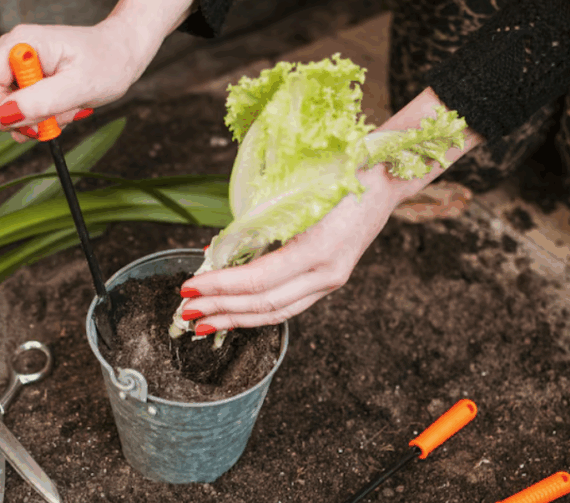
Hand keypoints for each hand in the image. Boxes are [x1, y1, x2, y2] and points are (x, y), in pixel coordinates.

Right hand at [0, 0, 195, 141]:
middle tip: (60, 112)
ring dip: (42, 118)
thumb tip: (5, 116)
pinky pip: (27, 109)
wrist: (124, 53)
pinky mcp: (31, 79)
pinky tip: (66, 106)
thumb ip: (41, 101)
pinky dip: (46, 116)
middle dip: (28, 116)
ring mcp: (21, 67)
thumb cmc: (108, 62)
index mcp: (20, 45)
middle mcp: (14, 52)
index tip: (35, 116)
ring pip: (13, 110)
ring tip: (69, 105)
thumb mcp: (78, 87)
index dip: (0, 110)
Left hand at [178, 87, 484, 334]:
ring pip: (276, 313)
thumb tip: (217, 251)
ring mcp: (329, 281)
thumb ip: (257, 223)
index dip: (220, 287)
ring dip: (235, 319)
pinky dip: (255, 311)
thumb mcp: (295, 192)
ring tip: (203, 323)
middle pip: (264, 304)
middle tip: (185, 313)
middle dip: (221, 310)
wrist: (385, 178)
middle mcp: (326, 274)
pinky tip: (232, 311)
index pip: (258, 280)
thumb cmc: (340, 174)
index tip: (188, 288)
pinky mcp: (327, 281)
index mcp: (318, 250)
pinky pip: (286, 305)